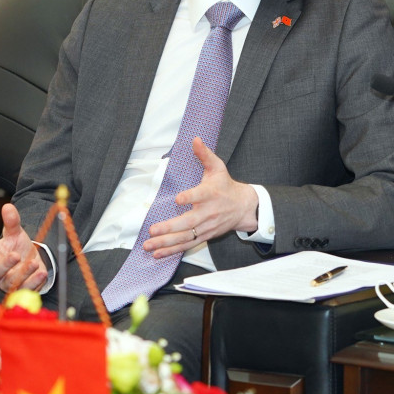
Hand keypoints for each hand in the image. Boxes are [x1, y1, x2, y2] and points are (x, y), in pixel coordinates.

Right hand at [0, 203, 47, 292]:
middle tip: (16, 255)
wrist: (31, 261)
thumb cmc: (18, 247)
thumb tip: (8, 206)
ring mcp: (8, 283)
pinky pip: (25, 288)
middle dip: (5, 264)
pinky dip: (34, 282)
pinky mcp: (21, 289)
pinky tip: (42, 273)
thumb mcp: (15, 234)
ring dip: (23, 273)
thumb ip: (11, 222)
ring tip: (34, 263)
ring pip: (11, 282)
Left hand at [145, 137, 258, 257]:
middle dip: (170, 228)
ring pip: (185, 238)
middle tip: (153, 230)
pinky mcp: (204, 236)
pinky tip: (158, 254)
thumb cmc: (226, 185)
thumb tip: (195, 139)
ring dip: (166, 244)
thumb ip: (205, 154)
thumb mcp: (218, 167)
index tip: (178, 199)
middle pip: (188, 223)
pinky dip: (172, 251)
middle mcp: (208, 213)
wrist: (243, 207)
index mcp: (211, 194)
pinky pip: (187, 245)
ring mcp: (206, 227)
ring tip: (149, 246)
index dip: (190, 197)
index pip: (200, 195)